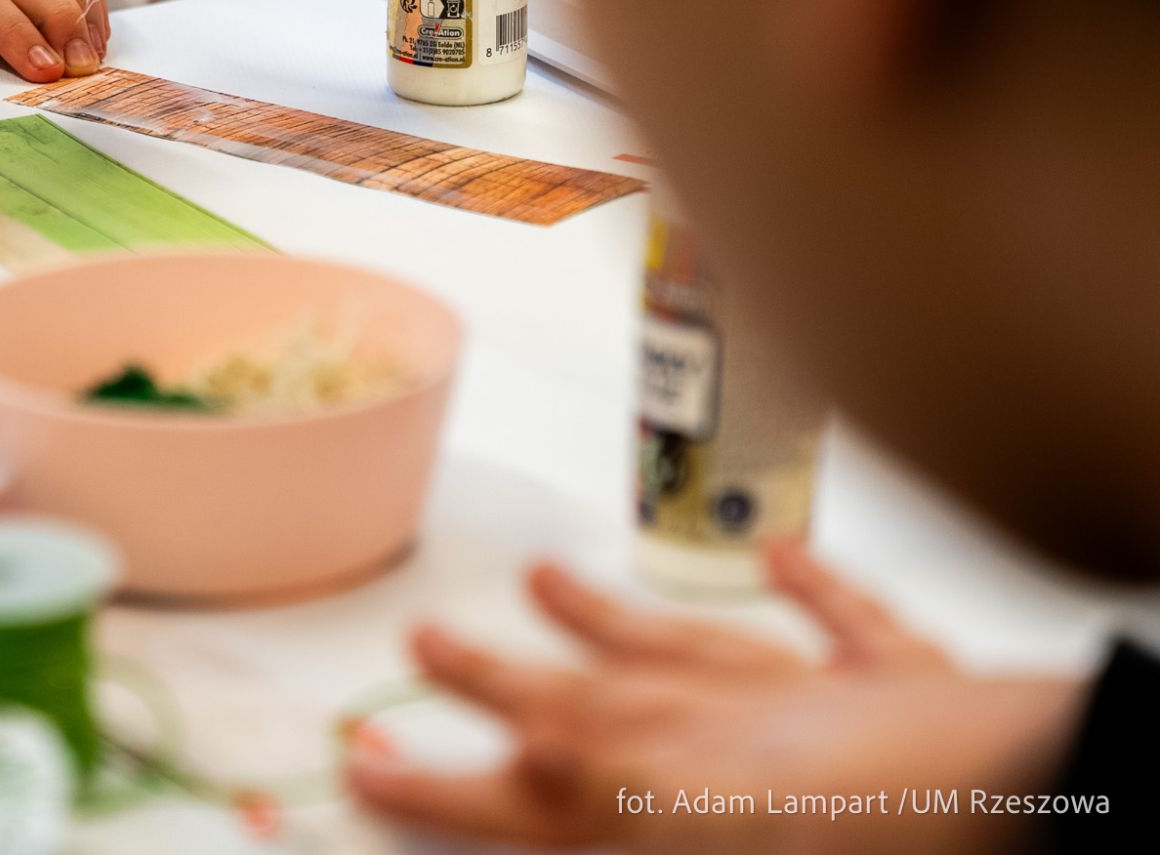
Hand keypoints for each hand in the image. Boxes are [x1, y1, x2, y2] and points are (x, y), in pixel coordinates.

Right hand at [348, 544, 1082, 854]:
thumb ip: (589, 805)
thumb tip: (521, 759)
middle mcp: (717, 731)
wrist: (1017, 801)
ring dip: (611, 616)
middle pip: (582, 699)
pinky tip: (783, 558)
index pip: (520, 795)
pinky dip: (815, 590)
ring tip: (545, 579)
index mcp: (658, 797)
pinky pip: (851, 627)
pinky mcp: (911, 687)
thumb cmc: (854, 841)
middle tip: (426, 640)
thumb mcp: (676, 838)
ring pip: (686, 645)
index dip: (438, 781)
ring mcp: (811, 700)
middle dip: (497, 673)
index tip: (368, 760)